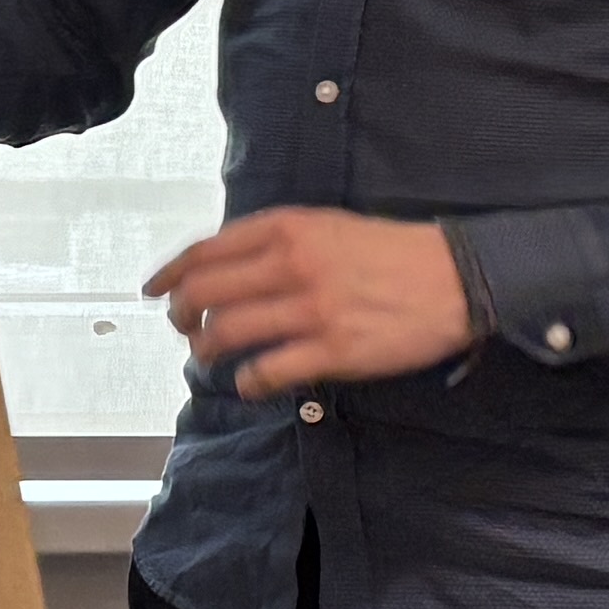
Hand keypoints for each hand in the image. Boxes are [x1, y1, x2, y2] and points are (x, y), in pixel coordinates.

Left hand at [146, 209, 482, 396]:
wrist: (455, 277)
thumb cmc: (390, 252)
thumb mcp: (328, 226)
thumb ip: (277, 241)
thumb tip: (225, 265)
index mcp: (288, 229)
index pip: (205, 251)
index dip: (170, 274)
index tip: (153, 291)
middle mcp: (292, 265)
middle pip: (203, 293)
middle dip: (180, 315)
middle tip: (182, 329)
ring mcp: (311, 310)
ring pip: (226, 333)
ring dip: (205, 351)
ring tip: (208, 358)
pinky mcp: (333, 351)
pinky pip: (268, 371)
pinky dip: (248, 382)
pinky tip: (250, 383)